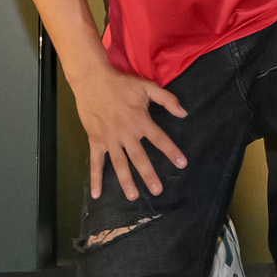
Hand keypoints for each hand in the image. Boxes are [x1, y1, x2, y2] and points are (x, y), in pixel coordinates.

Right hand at [72, 58, 188, 200]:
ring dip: (125, 180)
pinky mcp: (95, 140)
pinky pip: (95, 162)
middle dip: (149, 175)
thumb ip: (167, 99)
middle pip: (139, 157)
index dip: (171, 151)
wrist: (92, 80)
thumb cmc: (121, 84)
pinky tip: (96, 194)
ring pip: (119, 163)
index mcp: (140, 120)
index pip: (160, 139)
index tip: (182, 164)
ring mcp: (109, 139)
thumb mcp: (147, 87)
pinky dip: (95, 178)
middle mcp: (126, 133)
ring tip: (132, 196)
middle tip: (157, 191)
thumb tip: (184, 113)